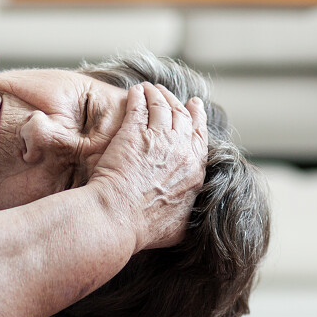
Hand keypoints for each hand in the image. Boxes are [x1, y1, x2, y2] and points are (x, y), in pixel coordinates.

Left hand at [88, 82, 208, 252]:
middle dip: (176, 101)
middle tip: (168, 93)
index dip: (197, 118)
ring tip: (150, 88)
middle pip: (182, 115)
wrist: (117, 218)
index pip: (199, 135)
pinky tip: (134, 90)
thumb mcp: (179, 227)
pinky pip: (139, 105)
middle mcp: (180, 150)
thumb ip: (186, 215)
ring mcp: (157, 138)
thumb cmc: (143, 228)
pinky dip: (138, 95)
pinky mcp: (133, 132)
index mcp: (194, 170)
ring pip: (162, 106)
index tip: (194, 106)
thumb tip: (186, 217)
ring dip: (157, 94)